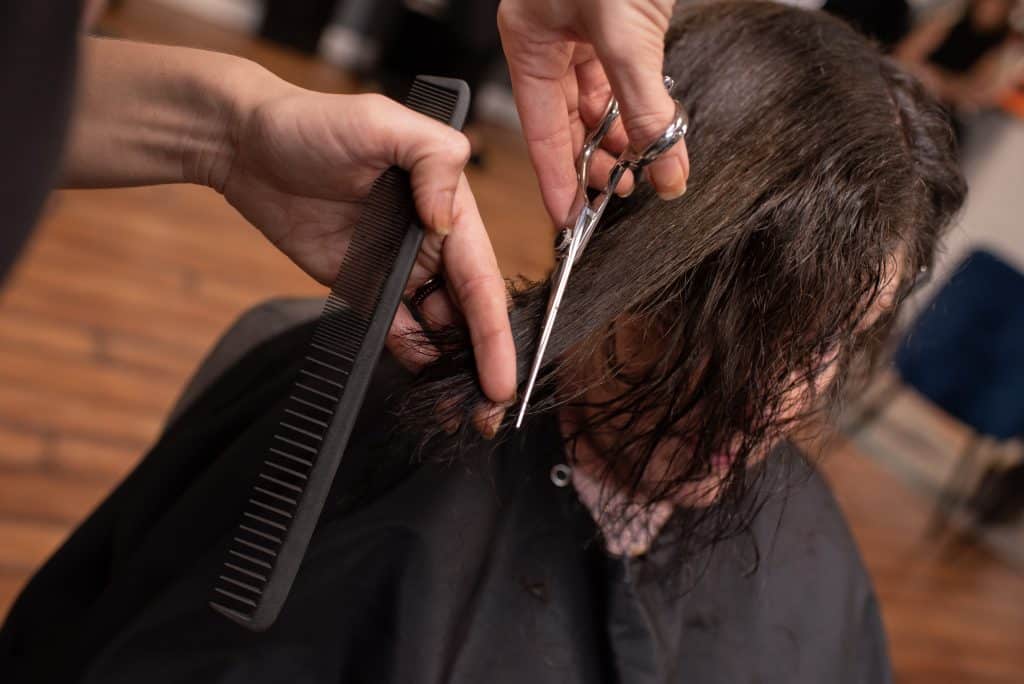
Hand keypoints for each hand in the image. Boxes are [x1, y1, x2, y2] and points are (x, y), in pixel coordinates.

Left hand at [211, 79, 515, 409]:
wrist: (244, 145)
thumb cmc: (312, 122)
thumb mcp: (381, 123)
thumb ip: (432, 160)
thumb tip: (446, 221)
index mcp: (448, 207)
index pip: (481, 280)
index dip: (495, 334)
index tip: (503, 380)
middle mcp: (431, 241)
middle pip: (469, 314)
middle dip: (483, 364)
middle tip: (485, 413)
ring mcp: (398, 266)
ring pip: (439, 328)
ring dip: (451, 368)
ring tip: (456, 411)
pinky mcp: (365, 284)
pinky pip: (397, 329)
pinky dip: (414, 358)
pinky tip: (424, 385)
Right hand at [498, 0, 689, 223]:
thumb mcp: (624, 36)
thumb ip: (645, 107)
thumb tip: (663, 168)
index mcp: (527, 39)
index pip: (540, 128)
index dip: (556, 177)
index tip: (569, 217)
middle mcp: (552, 37)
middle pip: (570, 120)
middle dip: (598, 159)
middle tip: (622, 188)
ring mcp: (586, 29)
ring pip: (602, 102)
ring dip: (627, 136)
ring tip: (648, 165)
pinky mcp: (622, 21)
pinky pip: (629, 78)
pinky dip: (646, 107)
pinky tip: (660, 131)